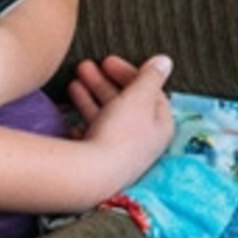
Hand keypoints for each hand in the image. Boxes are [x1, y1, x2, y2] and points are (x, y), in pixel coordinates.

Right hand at [67, 52, 175, 198]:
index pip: (150, 92)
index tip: (107, 61)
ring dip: (90, 98)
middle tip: (84, 66)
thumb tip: (165, 61)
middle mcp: (143, 141)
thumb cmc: (120, 133)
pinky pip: (92, 139)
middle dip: (104, 83)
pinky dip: (84, 125)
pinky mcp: (101, 164)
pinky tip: (73, 122)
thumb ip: (150, 76)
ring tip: (72, 83)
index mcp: (160, 125)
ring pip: (107, 119)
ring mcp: (121, 154)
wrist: (92, 176)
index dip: (129, 73)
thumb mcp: (138, 97)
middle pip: (125, 104)